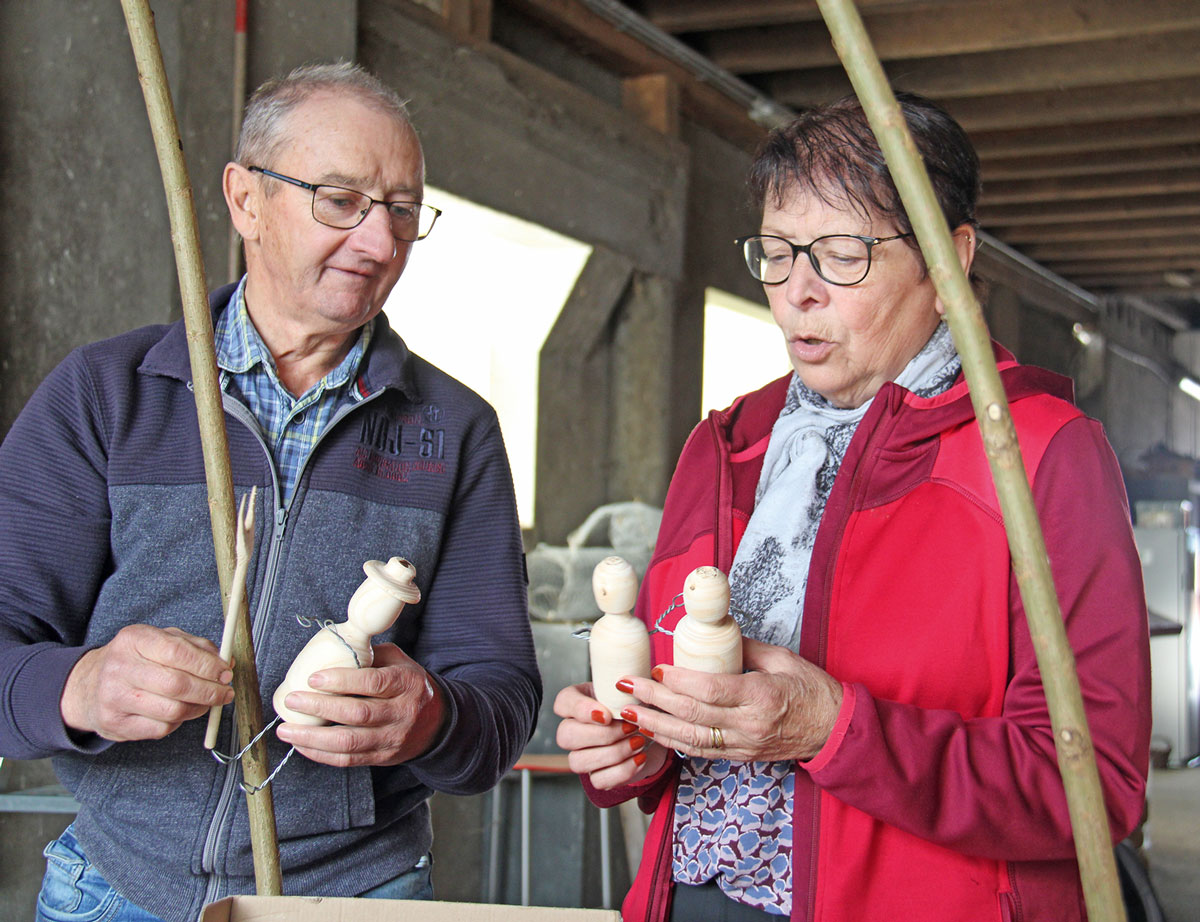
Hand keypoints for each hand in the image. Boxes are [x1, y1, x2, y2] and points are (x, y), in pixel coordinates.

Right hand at [60, 625, 233, 741]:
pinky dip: (180, 722)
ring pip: (172, 710)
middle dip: (210, 691)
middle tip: (225, 693)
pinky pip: (161, 728)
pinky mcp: (115, 724)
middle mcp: (120, 667)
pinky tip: (181, 711)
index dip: (208, 665)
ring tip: (206, 702)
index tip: (226, 673)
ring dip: (199, 708)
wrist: (88, 687)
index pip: (177, 652)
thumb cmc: (135, 661)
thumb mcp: (161, 641)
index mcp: (134, 639)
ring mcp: (114, 698)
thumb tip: (227, 663)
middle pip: (177, 685)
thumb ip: (196, 648)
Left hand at [275, 642, 445, 766]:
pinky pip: (347, 760)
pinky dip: (320, 754)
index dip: (342, 681)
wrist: (437, 722)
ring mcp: (391, 739)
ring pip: (349, 743)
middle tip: (292, 700)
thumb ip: (369, 655)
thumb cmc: (409, 685)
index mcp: (406, 683)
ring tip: (286, 729)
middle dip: (320, 707)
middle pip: (358, 714)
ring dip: (313, 737)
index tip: (314, 677)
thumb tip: (330, 647)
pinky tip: (302, 744)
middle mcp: (401, 713)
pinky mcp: (382, 758)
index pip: (373, 683)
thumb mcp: (398, 661)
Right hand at [553, 682, 666, 789]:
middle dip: (600, 735)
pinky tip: (640, 758)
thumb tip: (628, 686)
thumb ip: (626, 687)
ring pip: (578, 761)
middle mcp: (572, 729)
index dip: (580, 710)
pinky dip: (622, 770)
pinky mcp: (595, 776)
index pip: (563, 702)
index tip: (606, 714)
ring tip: (638, 742)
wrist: (652, 731)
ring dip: (612, 753)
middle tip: (629, 728)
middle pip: (565, 735)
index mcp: (577, 701)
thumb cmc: (637, 704)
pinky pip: (599, 780)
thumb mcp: (631, 689)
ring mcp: (581, 755)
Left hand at [616, 637, 843, 761]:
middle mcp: (749, 725)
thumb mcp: (783, 659)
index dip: (679, 682)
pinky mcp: (740, 756)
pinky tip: (652, 731)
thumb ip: (746, 647)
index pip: (712, 691)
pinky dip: (673, 742)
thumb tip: (712, 633)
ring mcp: (744, 745)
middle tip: (628, 686)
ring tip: (629, 713)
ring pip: (691, 739)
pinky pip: (700, 751)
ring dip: (656, 726)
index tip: (656, 670)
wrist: (834, 729)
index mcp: (762, 696)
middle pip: (694, 715)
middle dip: (656, 701)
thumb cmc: (811, 689)